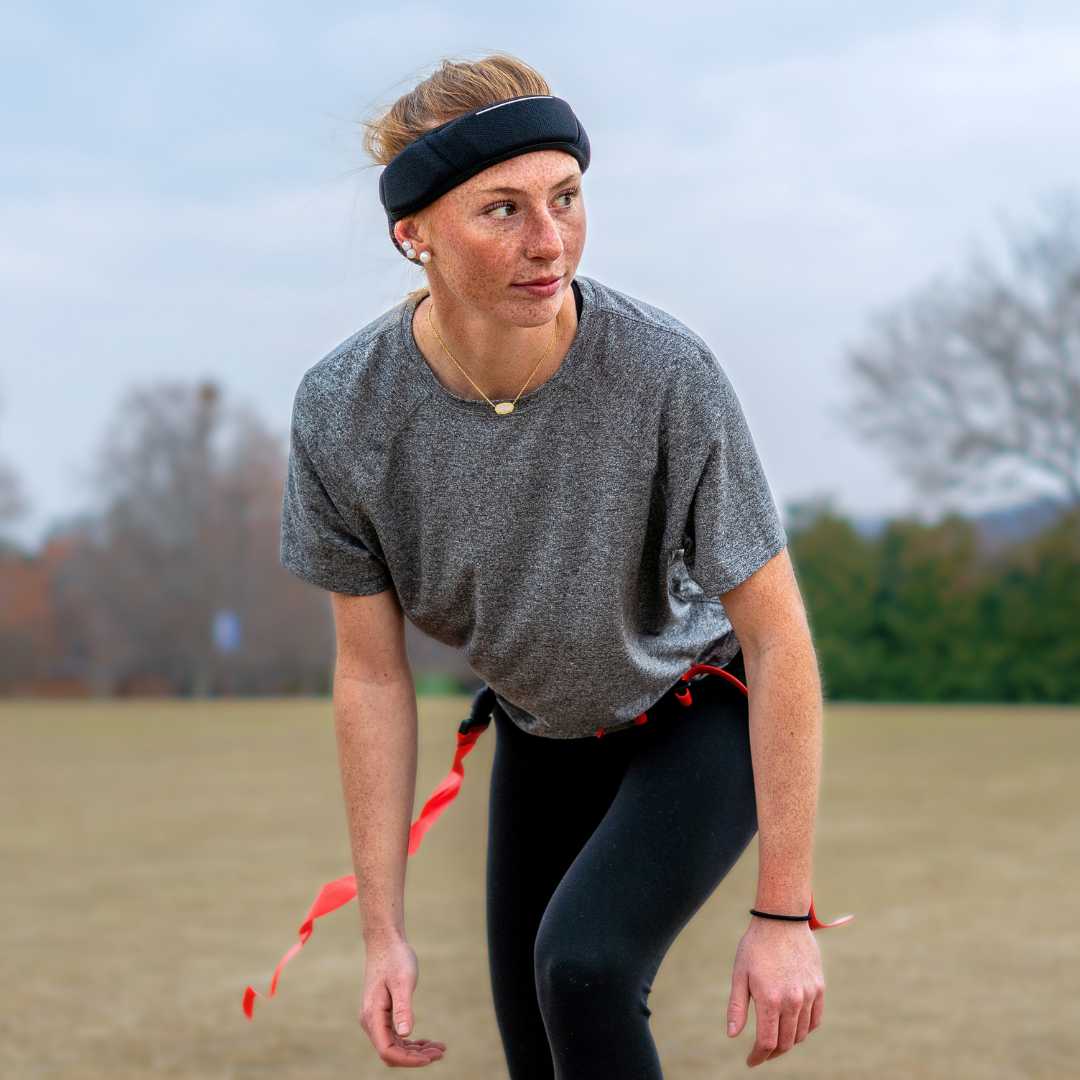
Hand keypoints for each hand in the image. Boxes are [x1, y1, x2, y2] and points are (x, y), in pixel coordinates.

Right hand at [359, 936, 445, 1066]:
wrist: (386, 943)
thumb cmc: (396, 959)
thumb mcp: (403, 982)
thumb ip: (403, 1008)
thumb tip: (405, 1035)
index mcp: (373, 1016)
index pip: (387, 1050)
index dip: (408, 1060)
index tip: (429, 1059)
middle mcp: (371, 1022)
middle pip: (392, 1052)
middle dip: (415, 1057)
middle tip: (441, 1052)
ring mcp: (376, 1019)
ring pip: (395, 1047)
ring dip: (416, 1051)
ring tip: (439, 1048)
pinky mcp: (383, 1015)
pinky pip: (395, 1037)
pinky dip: (411, 1042)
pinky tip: (427, 1041)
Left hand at [726, 917, 824, 1067]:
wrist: (781, 920)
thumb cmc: (755, 946)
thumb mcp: (739, 974)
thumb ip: (737, 1007)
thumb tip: (733, 1035)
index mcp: (770, 1000)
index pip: (767, 1043)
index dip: (758, 1056)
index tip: (750, 1061)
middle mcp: (792, 1001)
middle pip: (785, 1043)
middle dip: (772, 1052)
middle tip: (761, 1052)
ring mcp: (808, 995)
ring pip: (801, 1034)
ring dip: (788, 1042)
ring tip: (775, 1039)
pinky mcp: (819, 988)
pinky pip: (815, 1020)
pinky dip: (805, 1029)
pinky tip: (793, 1027)